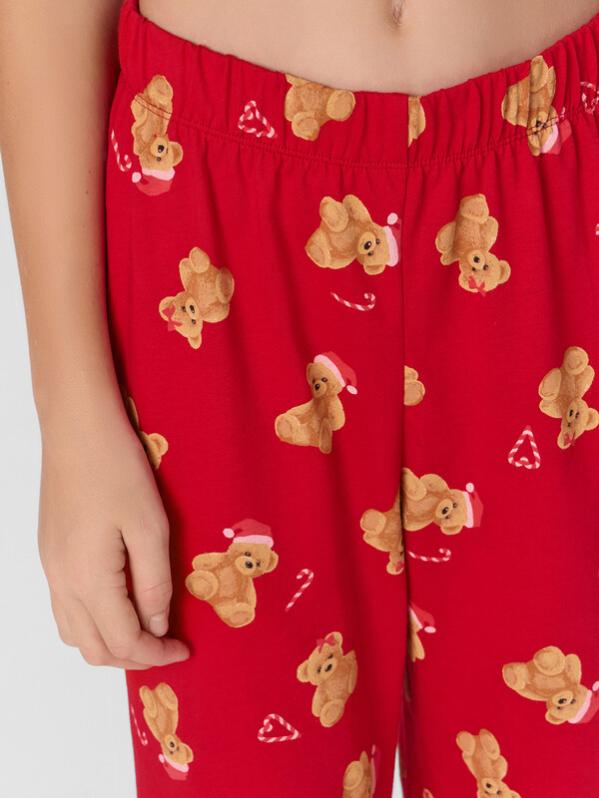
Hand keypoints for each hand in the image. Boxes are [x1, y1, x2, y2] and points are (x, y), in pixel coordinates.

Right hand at [37, 407, 189, 668]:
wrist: (77, 429)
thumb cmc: (118, 470)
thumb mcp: (150, 527)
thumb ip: (154, 583)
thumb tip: (156, 626)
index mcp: (88, 580)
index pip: (123, 642)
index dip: (157, 655)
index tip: (185, 651)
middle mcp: (62, 583)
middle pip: (93, 648)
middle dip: (133, 657)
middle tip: (168, 646)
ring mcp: (50, 569)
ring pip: (74, 633)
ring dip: (110, 643)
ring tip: (147, 629)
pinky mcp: (50, 553)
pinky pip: (66, 608)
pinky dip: (93, 621)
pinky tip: (120, 603)